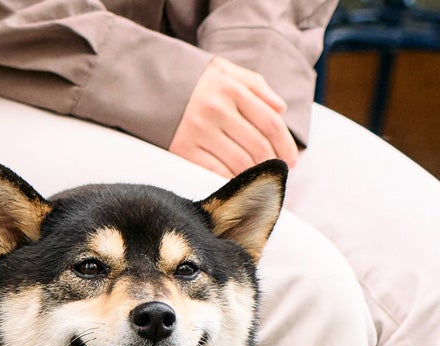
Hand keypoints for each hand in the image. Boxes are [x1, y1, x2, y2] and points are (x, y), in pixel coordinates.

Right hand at [168, 57, 299, 176]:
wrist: (148, 86)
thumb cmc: (194, 82)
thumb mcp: (225, 71)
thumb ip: (256, 85)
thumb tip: (281, 109)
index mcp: (231, 88)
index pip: (270, 122)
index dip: (285, 144)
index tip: (291, 159)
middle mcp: (216, 109)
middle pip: (258, 146)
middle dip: (272, 163)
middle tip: (277, 172)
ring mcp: (198, 131)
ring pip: (239, 162)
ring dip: (254, 174)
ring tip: (259, 177)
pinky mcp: (182, 149)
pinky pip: (215, 171)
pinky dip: (230, 179)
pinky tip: (236, 180)